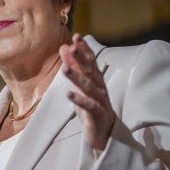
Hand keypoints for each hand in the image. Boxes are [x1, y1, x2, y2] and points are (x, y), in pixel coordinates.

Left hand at [60, 33, 115, 150]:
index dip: (84, 49)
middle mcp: (100, 88)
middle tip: (72, 47)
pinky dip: (79, 100)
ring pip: (89, 88)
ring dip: (77, 78)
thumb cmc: (92, 107)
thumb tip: (65, 47)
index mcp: (97, 80)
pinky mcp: (98, 116)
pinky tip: (69, 94)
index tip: (77, 36)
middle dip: (82, 59)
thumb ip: (73, 67)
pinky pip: (89, 106)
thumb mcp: (80, 86)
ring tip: (65, 69)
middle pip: (91, 72)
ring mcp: (101, 102)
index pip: (91, 61)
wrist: (104, 133)